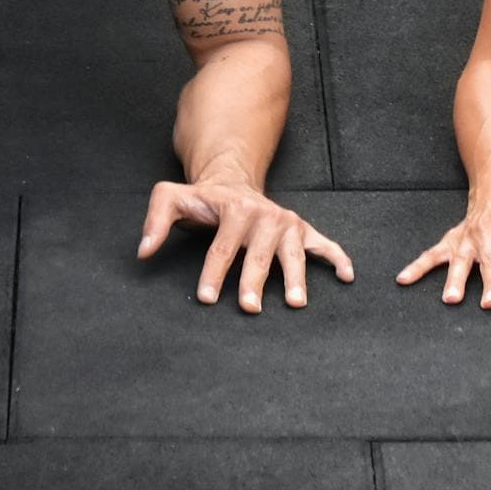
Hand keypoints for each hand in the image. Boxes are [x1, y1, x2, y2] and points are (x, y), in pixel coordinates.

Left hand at [138, 179, 353, 313]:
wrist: (234, 180)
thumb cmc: (202, 198)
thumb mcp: (172, 197)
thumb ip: (155, 220)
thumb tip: (143, 251)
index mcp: (235, 209)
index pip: (222, 247)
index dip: (213, 273)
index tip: (207, 298)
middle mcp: (265, 215)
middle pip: (259, 254)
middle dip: (253, 281)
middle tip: (249, 308)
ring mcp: (287, 223)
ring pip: (293, 254)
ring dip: (295, 278)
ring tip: (295, 303)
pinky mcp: (302, 229)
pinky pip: (324, 244)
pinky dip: (337, 259)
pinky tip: (347, 276)